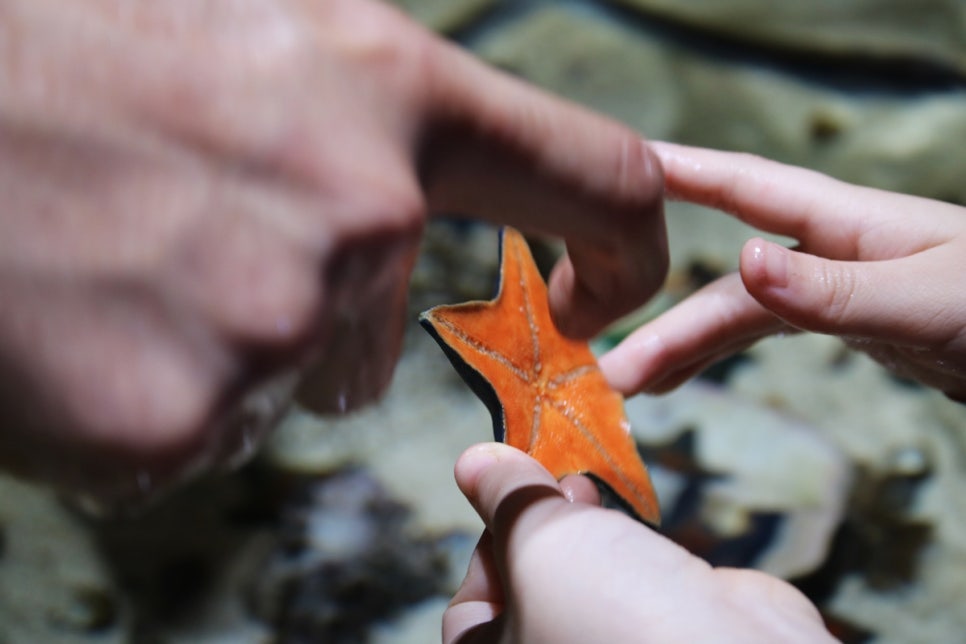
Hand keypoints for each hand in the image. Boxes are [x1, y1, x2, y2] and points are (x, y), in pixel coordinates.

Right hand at [0, 0, 665, 503]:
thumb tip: (437, 171)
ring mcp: (272, 328)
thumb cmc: (71, 45)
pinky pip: (209, 430)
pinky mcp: (181, 421)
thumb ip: (368, 97)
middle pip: (388, 325)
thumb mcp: (259, 23)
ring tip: (121, 263)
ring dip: (232, 346)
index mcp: (387, 95)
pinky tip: (84, 326)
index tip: (598, 298)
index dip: (621, 248)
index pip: (591, 177)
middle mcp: (357, 213)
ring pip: (297, 378)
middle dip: (314, 307)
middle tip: (186, 239)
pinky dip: (156, 395)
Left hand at [443, 443, 831, 642]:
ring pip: (579, 580)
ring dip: (579, 528)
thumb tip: (470, 462)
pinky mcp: (665, 628)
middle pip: (526, 588)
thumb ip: (502, 498)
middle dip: (535, 526)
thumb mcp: (534, 542)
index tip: (503, 497)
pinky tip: (625, 510)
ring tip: (587, 489)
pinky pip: (627, 582)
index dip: (482, 546)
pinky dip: (622, 544)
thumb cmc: (607, 612)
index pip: (467, 612)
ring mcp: (612, 643)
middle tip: (553, 484)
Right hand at [600, 142, 965, 401]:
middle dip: (662, 316)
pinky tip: (685, 376)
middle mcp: (826, 250)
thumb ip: (834, 287)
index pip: (742, 187)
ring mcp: (832, 288)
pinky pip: (763, 339)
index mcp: (844, 223)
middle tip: (603, 362)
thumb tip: (741, 263)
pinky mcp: (844, 324)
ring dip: (680, 347)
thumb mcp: (929, 296)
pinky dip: (718, 358)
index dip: (675, 175)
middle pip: (726, 280)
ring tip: (628, 384)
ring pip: (736, 315)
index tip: (612, 168)